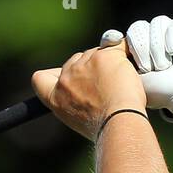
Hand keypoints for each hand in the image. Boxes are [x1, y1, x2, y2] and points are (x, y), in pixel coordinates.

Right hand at [31, 45, 146, 141]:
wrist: (118, 123)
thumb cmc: (103, 126)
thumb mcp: (78, 118)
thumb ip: (74, 99)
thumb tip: (85, 87)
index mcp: (56, 97)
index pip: (39, 78)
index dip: (51, 75)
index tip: (63, 78)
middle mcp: (66, 79)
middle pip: (74, 61)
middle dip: (89, 68)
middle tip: (106, 87)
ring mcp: (84, 64)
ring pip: (96, 53)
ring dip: (108, 63)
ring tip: (120, 86)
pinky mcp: (104, 56)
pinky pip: (117, 46)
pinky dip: (126, 55)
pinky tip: (132, 70)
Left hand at [113, 15, 172, 131]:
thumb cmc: (163, 94)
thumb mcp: (132, 81)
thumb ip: (116, 64)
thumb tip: (107, 42)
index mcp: (142, 55)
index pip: (128, 36)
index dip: (120, 36)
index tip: (113, 41)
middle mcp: (160, 44)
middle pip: (139, 27)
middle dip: (141, 47)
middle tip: (148, 68)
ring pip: (158, 23)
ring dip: (157, 45)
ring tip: (164, 67)